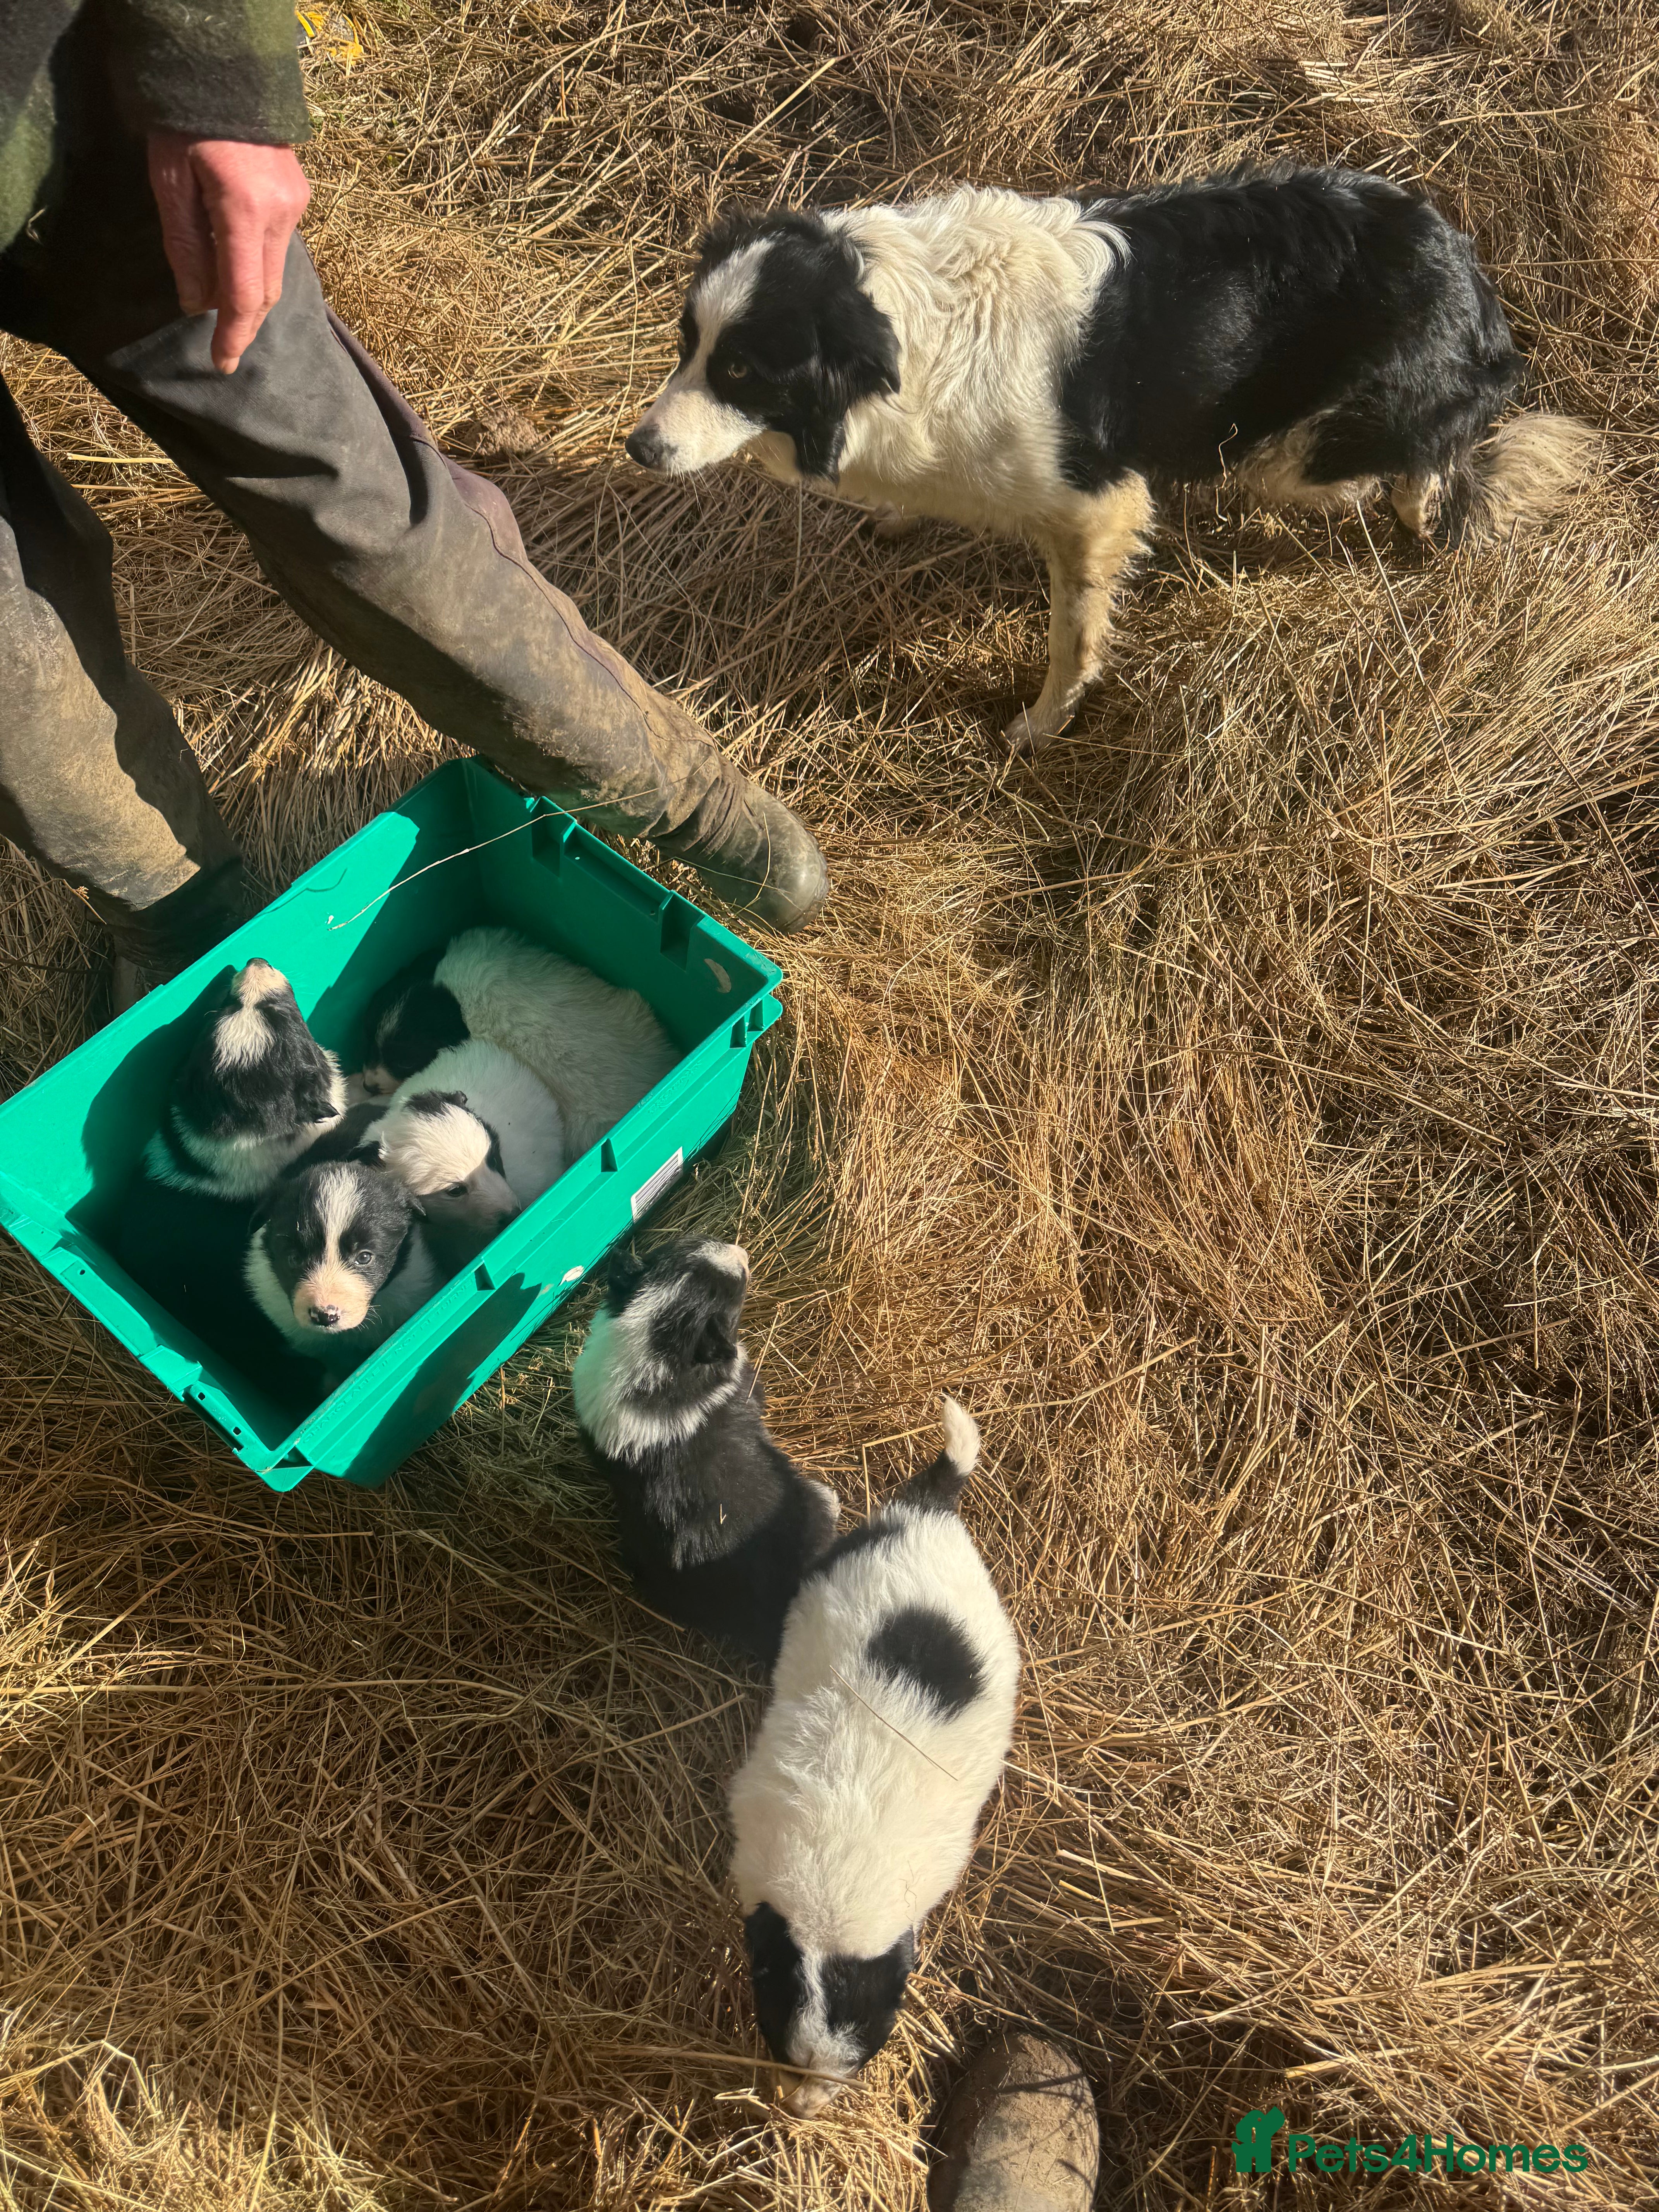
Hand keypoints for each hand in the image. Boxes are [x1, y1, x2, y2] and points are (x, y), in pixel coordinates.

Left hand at [146, 134, 310, 372]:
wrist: (223, 69)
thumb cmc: (185, 121)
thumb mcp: (169, 181)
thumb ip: (185, 245)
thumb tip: (197, 303)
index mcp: (246, 210)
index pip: (245, 294)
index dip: (234, 334)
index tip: (223, 364)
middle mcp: (281, 213)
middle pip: (267, 289)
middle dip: (244, 322)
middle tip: (223, 348)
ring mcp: (295, 203)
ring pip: (276, 270)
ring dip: (252, 295)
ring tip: (226, 310)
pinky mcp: (297, 194)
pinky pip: (279, 246)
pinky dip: (258, 266)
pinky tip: (237, 267)